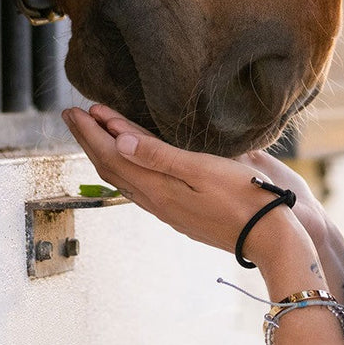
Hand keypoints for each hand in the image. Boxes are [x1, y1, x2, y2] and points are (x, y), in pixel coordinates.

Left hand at [62, 104, 313, 265]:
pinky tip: (132, 161)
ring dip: (106, 152)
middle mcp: (156, 200)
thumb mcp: (201, 169)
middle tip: (74, 115)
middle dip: (91, 139)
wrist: (269, 234)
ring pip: (124, 178)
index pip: (112, 156)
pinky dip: (126, 166)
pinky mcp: (180, 210)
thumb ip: (159, 155)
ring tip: (96, 131)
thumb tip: (118, 141)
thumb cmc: (242, 196)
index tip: (75, 109)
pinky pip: (140, 185)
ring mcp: (167, 208)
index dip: (91, 132)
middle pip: (112, 167)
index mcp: (158, 189)